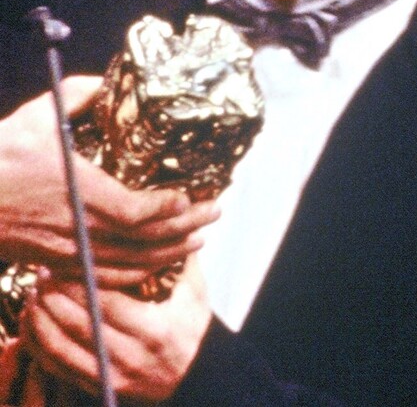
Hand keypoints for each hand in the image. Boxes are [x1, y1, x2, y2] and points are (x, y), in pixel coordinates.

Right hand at [0, 77, 218, 284]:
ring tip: (196, 241)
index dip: (167, 209)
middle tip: (212, 213)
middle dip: (184, 229)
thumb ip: (79, 94)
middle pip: (143, 240)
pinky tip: (154, 263)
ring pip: (129, 264)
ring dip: (168, 254)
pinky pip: (106, 277)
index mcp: (78, 190)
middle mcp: (77, 226)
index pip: (134, 212)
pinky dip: (137, 274)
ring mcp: (68, 250)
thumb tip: (108, 80)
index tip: (190, 196)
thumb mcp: (38, 114)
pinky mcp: (58, 261)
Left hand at [21, 254, 211, 401]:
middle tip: (43, 274)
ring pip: (65, 351)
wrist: (198, 372)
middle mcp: (132, 356)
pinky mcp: (103, 386)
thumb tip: (178, 215)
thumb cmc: (194, 326)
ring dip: (44, 322)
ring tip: (34, 296)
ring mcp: (114, 375)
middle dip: (56, 298)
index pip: (108, 304)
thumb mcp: (195, 291)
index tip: (66, 262)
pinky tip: (35, 325)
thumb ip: (183, 255)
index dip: (83, 283)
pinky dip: (43, 348)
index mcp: (154, 330)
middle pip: (81, 326)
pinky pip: (62, 370)